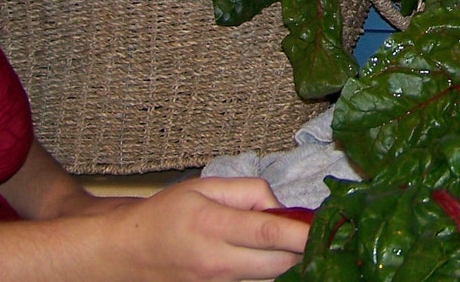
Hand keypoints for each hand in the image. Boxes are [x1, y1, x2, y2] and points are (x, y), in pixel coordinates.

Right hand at [104, 176, 307, 281]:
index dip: (301, 232)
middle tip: (308, 226)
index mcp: (213, 224)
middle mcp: (220, 260)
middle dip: (302, 246)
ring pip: (273, 275)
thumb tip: (279, 206)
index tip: (325, 226)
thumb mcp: (203, 187)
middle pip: (280, 261)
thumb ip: (246, 191)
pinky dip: (271, 268)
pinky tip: (265, 252)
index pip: (268, 232)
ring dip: (287, 257)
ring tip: (282, 237)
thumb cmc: (167, 212)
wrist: (135, 250)